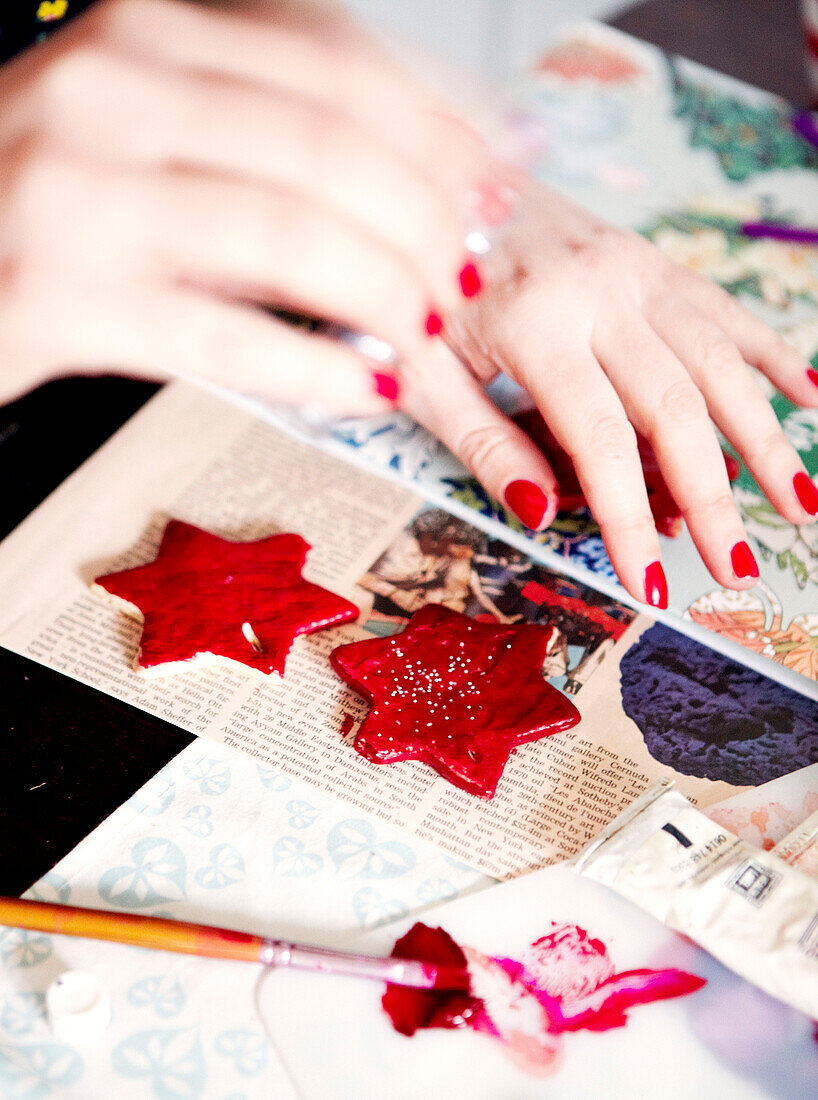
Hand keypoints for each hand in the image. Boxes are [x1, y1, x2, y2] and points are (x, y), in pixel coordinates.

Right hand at [0, 0, 489, 409]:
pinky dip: (316, 368)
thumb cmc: (49, 198)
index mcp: (147, 34)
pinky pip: (226, 337)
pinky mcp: (63, 300)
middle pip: (328, 151)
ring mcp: (80, 194)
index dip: (434, 133)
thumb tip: (418, 163)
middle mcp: (111, 91)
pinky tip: (364, 387)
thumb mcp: (147, 126)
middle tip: (460, 278)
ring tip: (422, 332)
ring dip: (384, 293)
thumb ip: (260, 128)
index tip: (487, 188)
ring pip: (290, 239)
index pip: (334, 66)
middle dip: (423, 224)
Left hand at [403, 176, 817, 606]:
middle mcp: (601, 293)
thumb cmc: (418, 281)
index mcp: (536, 324)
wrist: (433, 177)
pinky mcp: (650, 261)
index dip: (630, 519)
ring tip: (799, 503)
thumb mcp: (419, 368)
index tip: (651, 583)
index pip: (600, 442)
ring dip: (766, 438)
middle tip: (737, 568)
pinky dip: (772, 354)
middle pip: (677, 410)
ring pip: (719, 363)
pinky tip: (810, 395)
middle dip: (715, 498)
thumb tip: (544, 513)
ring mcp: (635, 271)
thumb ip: (481, 441)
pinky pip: (725, 310)